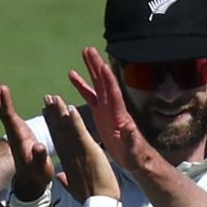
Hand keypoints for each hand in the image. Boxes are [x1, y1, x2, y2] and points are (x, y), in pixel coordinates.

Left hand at [0, 71, 52, 199]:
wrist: (31, 180)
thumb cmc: (38, 174)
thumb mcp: (41, 168)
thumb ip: (39, 157)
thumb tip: (39, 147)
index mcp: (19, 137)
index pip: (10, 117)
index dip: (6, 103)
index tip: (3, 88)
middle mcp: (12, 130)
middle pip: (1, 108)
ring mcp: (13, 129)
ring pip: (1, 107)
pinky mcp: (16, 128)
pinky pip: (6, 109)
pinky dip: (1, 98)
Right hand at [42, 95, 119, 201]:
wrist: (99, 204)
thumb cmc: (90, 198)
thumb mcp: (74, 190)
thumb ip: (66, 181)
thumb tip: (60, 177)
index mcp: (67, 163)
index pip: (58, 140)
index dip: (52, 126)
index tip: (46, 114)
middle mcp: (69, 155)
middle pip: (59, 131)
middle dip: (53, 114)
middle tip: (47, 98)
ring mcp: (78, 152)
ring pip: (67, 129)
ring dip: (60, 112)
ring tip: (54, 97)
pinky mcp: (89, 151)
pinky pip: (80, 132)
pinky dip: (75, 120)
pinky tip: (70, 108)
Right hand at [69, 48, 153, 174]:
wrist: (134, 157)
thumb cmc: (134, 153)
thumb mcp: (131, 147)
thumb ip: (130, 137)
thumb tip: (129, 127)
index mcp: (119, 113)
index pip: (113, 93)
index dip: (108, 79)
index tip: (101, 64)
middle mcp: (112, 106)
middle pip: (103, 82)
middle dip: (96, 65)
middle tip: (89, 49)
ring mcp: (105, 108)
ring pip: (96, 84)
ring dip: (90, 69)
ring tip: (83, 53)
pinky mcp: (99, 113)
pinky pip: (89, 96)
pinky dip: (81, 85)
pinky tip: (73, 75)